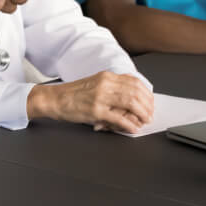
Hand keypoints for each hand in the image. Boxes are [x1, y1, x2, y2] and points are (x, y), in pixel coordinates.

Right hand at [26, 72, 153, 132]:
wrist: (55, 99)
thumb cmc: (74, 94)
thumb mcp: (96, 84)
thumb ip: (112, 88)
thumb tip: (131, 98)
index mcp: (106, 76)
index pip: (134, 81)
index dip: (146, 93)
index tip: (150, 102)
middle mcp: (105, 83)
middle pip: (135, 92)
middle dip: (147, 105)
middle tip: (150, 114)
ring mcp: (100, 97)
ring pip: (130, 102)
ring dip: (141, 113)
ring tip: (145, 121)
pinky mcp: (95, 110)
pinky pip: (118, 117)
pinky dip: (129, 124)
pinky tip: (133, 128)